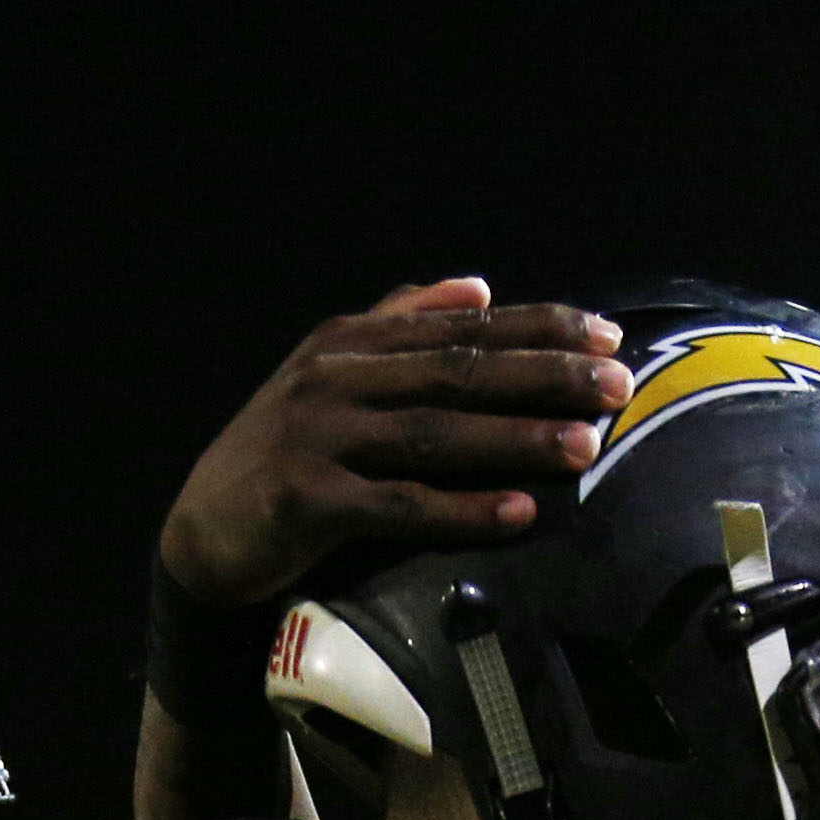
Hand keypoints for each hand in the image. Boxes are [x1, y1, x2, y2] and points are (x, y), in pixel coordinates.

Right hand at [158, 280, 631, 612]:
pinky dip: (461, 510)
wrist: (202, 534)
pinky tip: (517, 514)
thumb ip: (401, 324)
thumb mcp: (333, 375)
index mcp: (353, 343)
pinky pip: (399, 506)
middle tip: (617, 385)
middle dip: (545, 375)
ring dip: (516, 439)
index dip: (539, 327)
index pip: (463, 328)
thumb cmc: (286, 456)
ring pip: (436, 433)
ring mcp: (319, 436)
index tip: (608, 335)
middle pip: (459, 372)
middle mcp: (336, 378)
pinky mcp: (306, 499)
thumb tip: (478, 286)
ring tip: (586, 446)